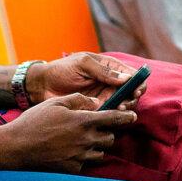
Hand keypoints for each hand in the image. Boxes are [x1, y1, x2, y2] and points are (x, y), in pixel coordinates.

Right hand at [1, 93, 137, 173]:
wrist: (16, 147)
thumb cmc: (34, 121)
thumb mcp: (55, 103)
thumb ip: (78, 100)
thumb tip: (94, 102)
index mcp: (83, 121)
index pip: (113, 118)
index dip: (126, 117)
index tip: (133, 116)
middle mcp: (85, 140)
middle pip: (110, 138)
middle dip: (108, 132)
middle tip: (99, 128)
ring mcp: (80, 156)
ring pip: (101, 152)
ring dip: (97, 145)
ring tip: (85, 140)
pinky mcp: (73, 168)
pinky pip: (86, 162)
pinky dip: (84, 156)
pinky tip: (71, 151)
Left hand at [27, 52, 141, 108]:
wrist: (43, 86)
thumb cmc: (61, 70)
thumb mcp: (82, 64)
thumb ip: (103, 71)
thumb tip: (127, 78)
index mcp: (109, 67)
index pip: (132, 74)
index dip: (138, 82)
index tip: (136, 89)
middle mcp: (109, 82)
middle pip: (131, 91)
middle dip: (132, 97)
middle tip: (125, 102)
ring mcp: (104, 96)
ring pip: (123, 104)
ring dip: (124, 107)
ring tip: (118, 108)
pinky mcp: (97, 109)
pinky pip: (110, 114)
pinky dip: (113, 116)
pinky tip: (109, 115)